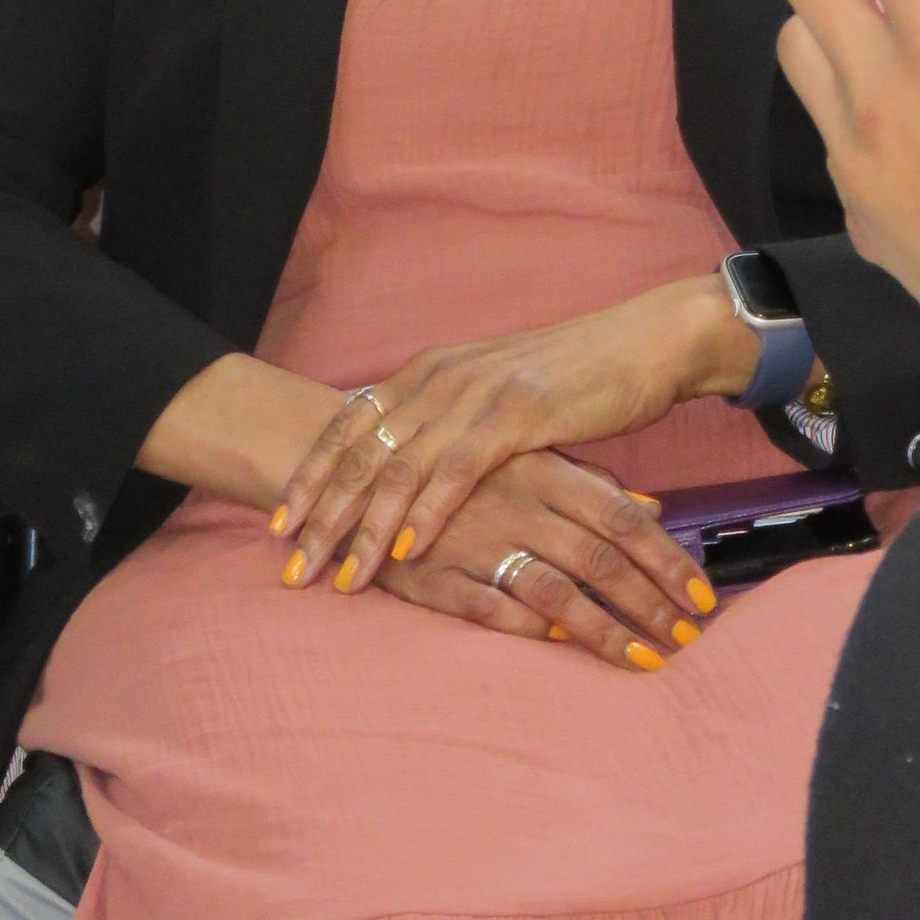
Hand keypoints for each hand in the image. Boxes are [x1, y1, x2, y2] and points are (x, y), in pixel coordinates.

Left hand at [273, 273, 755, 590]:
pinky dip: (425, 512)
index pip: (348, 426)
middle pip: (360, 452)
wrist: (639, 344)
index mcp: (428, 371)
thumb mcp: (491, 394)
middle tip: (292, 566)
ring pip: (399, 468)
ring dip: (363, 528)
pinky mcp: (516, 413)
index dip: (310, 476)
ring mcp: (476, 393)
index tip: (280, 524)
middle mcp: (440, 377)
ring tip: (339, 575)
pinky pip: (457, 470)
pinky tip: (405, 549)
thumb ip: (446, 422)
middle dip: (320, 513)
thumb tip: (404, 467)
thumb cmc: (570, 376)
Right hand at [367, 451, 716, 671]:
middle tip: (688, 641)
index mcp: (544, 471)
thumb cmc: (460, 467)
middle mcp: (519, 504)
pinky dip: (526, 628)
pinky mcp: (434, 573)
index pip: (621, 518)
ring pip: (554, 589)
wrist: (359, 462)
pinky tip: (563, 649)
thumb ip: (591, 484)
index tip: (703, 598)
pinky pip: (488, 606)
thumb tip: (655, 509)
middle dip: (649, 604)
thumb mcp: (530, 460)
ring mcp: (477, 539)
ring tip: (644, 662)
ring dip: (604, 630)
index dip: (666, 559)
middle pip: (599, 559)